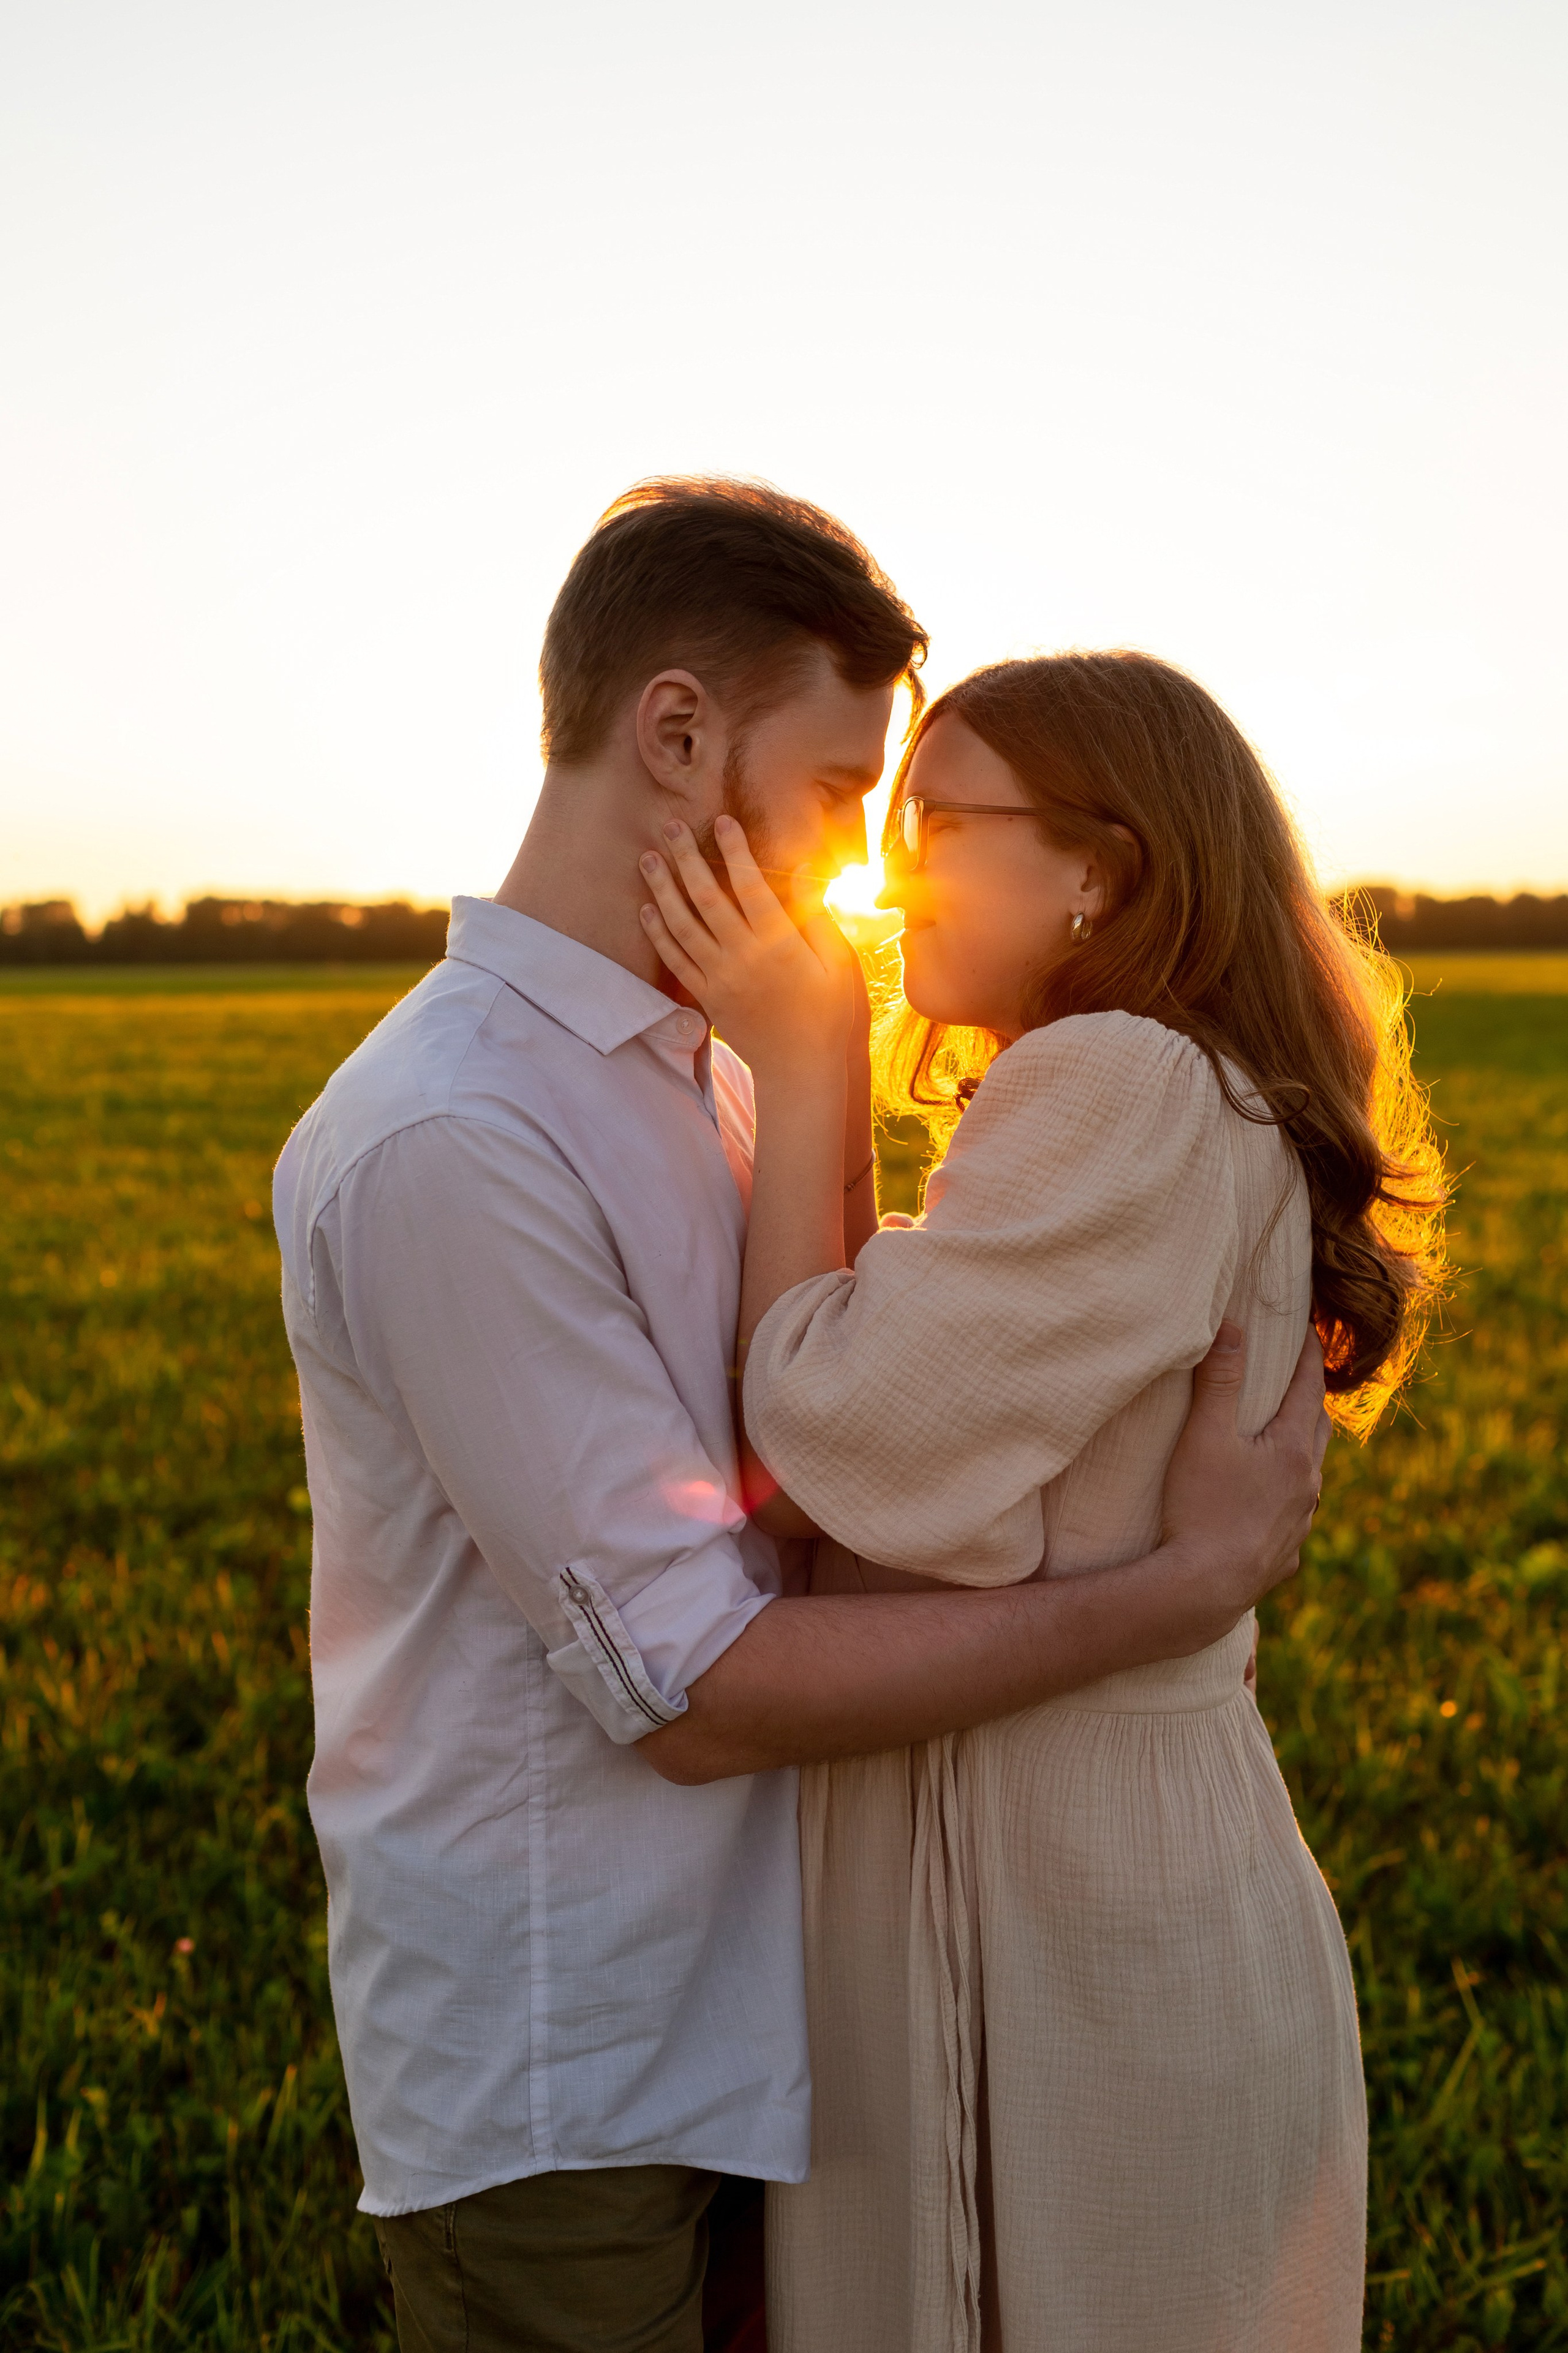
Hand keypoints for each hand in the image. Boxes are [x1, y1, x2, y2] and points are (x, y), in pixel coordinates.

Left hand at [638, 815, 855, 1082]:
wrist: (799, 1070)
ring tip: (647, 858)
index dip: (735, 850)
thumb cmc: (828, 1014)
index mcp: (779, 944)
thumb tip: (804, 869)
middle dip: (686, 858)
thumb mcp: (837, 963)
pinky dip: (658, 934)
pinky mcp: (707, 997)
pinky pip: (675, 961)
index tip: (721, 820)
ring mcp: (720, 978)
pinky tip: (647, 910)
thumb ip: (817, 915)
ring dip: (662, 889)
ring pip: (681, 926)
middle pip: (706, 897)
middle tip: (669, 824)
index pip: (751, 885)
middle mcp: (743, 957)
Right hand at [1160, 1321, 1328, 1620]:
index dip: (1310, 1353)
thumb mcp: (1204, 1435)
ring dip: (1299, 1454)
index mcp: (1295, 1450)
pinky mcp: (1284, 1557)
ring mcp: (1300, 1525)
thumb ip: (1219, 1378)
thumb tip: (1232, 1323)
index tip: (1310, 1328)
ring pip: (1310, 1478)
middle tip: (1298, 1381)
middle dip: (1310, 1401)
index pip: (1309, 1387)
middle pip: (1319, 1431)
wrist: (1203, 1589)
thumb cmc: (1201, 1507)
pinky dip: (1284, 1501)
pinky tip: (1264, 1508)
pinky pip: (1292, 1520)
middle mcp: (1308, 1486)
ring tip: (1280, 1443)